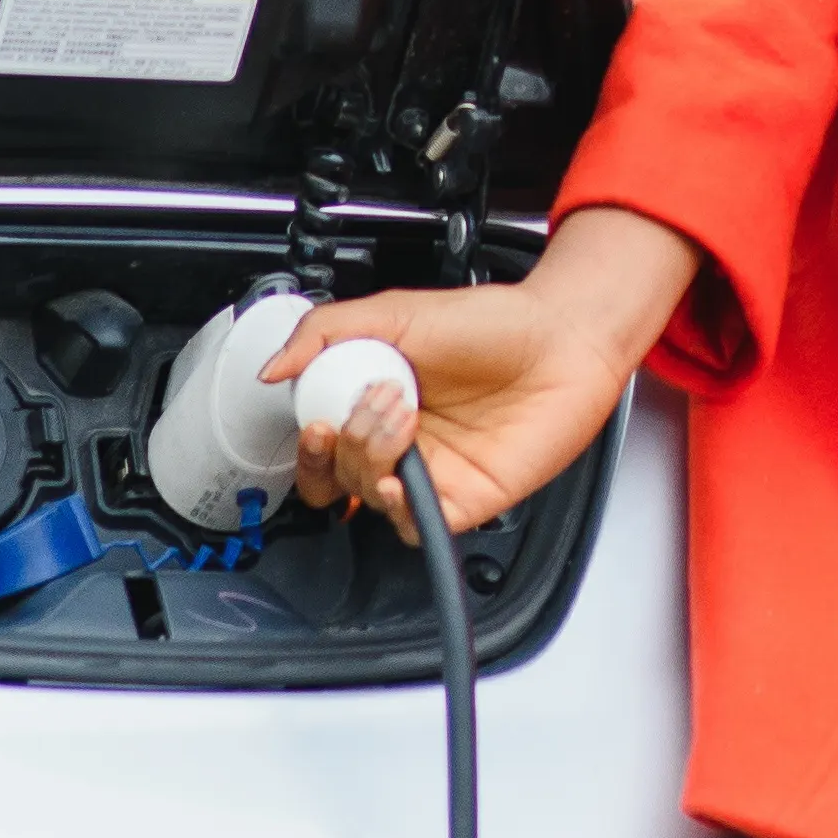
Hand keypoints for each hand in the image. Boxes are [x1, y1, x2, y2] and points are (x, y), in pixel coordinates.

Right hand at [269, 203, 704, 540]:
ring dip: (370, 460)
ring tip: (400, 414)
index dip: (309, 442)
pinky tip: (398, 480)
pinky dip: (398, 510)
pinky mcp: (466, 500)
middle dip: (331, 456)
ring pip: (368, 500)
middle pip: (335, 482)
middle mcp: (401, 444)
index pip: (321, 446)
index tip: (316, 417)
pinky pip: (416, 526)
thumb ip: (326, 330)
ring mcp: (433, 474)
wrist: (563, 337)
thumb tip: (274, 370)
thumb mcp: (397, 311)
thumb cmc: (494, 325)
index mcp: (375, 404)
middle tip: (352, 416)